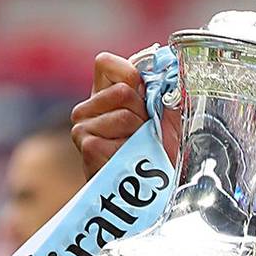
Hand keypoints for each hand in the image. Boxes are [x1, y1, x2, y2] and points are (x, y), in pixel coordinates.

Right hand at [70, 52, 180, 177]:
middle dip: (144, 113)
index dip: (130, 75)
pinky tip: (130, 159)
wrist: (150, 193)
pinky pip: (123, 135)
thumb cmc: (155, 154)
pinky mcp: (87, 145)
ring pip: (126, 114)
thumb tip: (173, 66)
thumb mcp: (164, 117)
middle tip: (144, 134)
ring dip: (142, 133)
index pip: (105, 62)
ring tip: (138, 148)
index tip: (143, 98)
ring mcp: (82, 127)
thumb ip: (164, 91)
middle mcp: (86, 108)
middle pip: (124, 90)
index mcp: (102, 95)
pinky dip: (136, 148)